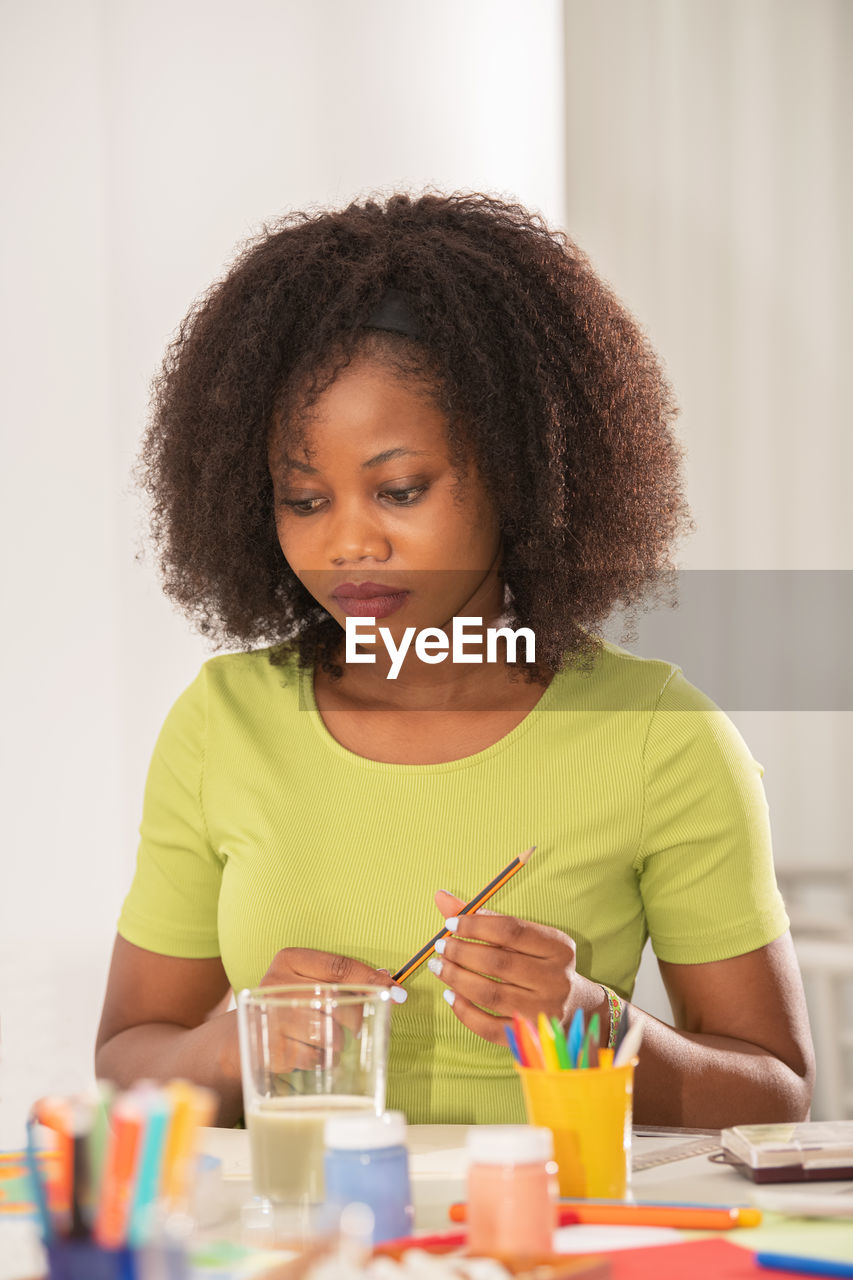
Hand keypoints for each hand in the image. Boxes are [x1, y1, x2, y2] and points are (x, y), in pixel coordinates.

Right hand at [257, 947, 404, 1072]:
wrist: (244, 1037)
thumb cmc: (290, 1006)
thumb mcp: (311, 983)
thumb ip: (346, 980)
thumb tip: (387, 979)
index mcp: (290, 959)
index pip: (340, 966)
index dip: (371, 979)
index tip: (397, 992)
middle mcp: (276, 982)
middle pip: (337, 1000)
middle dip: (354, 1018)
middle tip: (355, 1027)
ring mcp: (271, 1016)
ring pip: (328, 1033)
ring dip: (336, 1042)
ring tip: (325, 1041)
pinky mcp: (270, 1048)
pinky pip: (314, 1058)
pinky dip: (321, 1060)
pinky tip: (309, 1053)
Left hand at [429, 891, 604, 1045]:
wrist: (577, 1009)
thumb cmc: (542, 965)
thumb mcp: (526, 939)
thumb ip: (485, 919)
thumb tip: (442, 897)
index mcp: (558, 948)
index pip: (511, 931)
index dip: (475, 925)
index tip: (450, 923)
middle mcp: (555, 979)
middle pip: (498, 963)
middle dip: (461, 953)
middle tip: (441, 946)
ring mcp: (543, 1011)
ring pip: (490, 994)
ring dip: (457, 979)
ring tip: (439, 967)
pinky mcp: (529, 1037)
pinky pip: (489, 1027)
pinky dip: (464, 1011)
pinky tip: (450, 995)